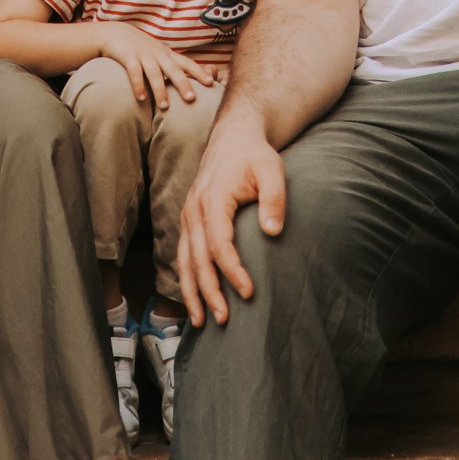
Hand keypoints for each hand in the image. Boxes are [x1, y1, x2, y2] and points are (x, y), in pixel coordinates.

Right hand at [97, 22, 216, 110]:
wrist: (114, 33)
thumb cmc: (140, 49)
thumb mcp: (157, 55)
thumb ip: (170, 67)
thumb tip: (186, 85)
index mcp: (167, 55)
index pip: (186, 63)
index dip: (198, 73)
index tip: (211, 83)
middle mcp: (157, 54)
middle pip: (173, 70)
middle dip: (183, 83)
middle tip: (191, 98)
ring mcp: (143, 54)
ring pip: (154, 73)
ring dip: (160, 90)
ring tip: (165, 106)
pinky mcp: (128, 56)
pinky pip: (134, 71)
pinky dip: (138, 84)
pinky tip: (141, 98)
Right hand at [175, 114, 285, 327]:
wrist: (233, 137)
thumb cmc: (254, 155)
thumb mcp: (272, 169)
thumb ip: (274, 199)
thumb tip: (273, 233)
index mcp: (213, 197)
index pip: (219, 242)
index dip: (232, 270)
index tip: (248, 292)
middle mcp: (194, 209)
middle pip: (197, 258)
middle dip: (208, 291)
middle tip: (223, 319)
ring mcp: (187, 215)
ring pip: (184, 260)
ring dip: (192, 292)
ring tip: (202, 321)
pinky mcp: (189, 221)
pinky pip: (184, 255)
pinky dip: (187, 279)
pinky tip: (195, 300)